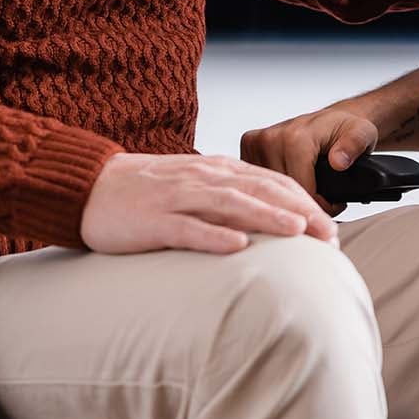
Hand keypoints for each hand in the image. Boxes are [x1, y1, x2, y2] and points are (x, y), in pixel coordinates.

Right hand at [81, 153, 338, 254]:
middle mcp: (202, 179)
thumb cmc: (144, 192)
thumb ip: (227, 196)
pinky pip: (187, 228)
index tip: (330, 226)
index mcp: (215, 171)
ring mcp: (177, 198)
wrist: (88, 187)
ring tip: (296, 232)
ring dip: (266, 217)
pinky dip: (214, 236)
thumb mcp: (192, 186)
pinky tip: (237, 247)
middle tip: (329, 235)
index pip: (270, 181)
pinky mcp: (153, 220)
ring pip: (230, 204)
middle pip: (259, 190)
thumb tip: (268, 217)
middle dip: (298, 211)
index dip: (304, 201)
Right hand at [241, 108, 378, 214]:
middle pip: (281, 193)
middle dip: (302, 205)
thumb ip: (353, 145)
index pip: (300, 189)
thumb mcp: (361, 134)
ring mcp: (256, 143)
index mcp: (294, 136)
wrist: (330, 121)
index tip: (332, 207)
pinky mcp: (248, 149)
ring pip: (266, 191)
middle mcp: (270, 138)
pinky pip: (256, 182)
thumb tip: (338, 161)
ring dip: (284, 199)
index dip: (318, 206)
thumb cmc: (344, 130)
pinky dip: (270, 190)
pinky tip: (285, 190)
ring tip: (304, 195)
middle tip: (321, 205)